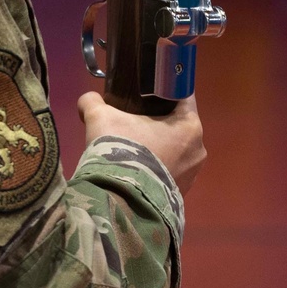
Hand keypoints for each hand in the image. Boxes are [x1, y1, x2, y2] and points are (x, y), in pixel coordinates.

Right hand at [78, 92, 205, 194]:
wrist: (119, 199)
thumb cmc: (121, 149)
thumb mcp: (100, 117)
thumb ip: (93, 101)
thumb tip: (88, 100)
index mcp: (189, 125)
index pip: (182, 95)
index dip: (164, 88)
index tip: (148, 89)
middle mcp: (198, 150)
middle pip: (178, 124)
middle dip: (159, 120)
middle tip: (134, 118)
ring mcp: (192, 175)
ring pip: (175, 149)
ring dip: (159, 146)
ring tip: (133, 146)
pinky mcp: (181, 195)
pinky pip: (170, 171)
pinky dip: (156, 167)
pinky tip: (136, 167)